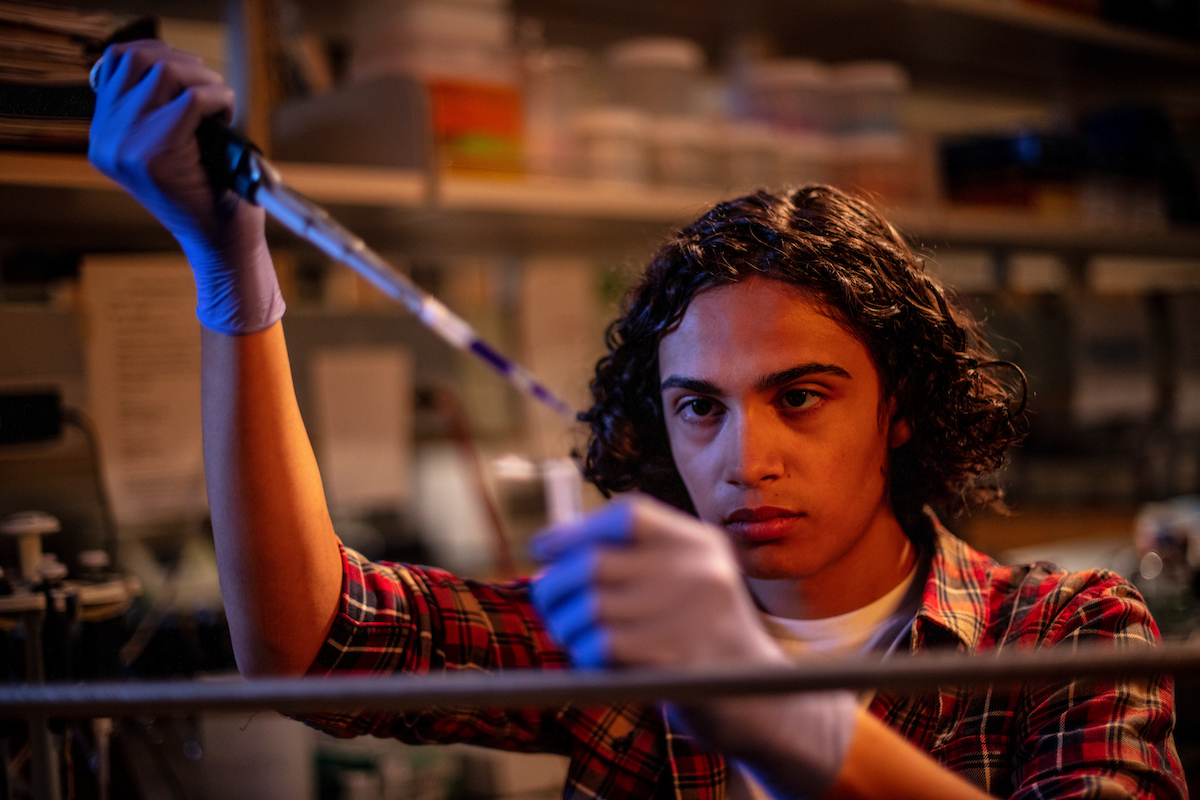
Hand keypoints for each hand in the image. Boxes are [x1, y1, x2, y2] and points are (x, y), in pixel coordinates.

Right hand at [88, 40, 283, 334]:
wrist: (220, 244)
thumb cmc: (209, 194)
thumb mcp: (172, 146)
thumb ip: (157, 108)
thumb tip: (171, 61)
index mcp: (104, 136)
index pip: (115, 62)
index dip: (159, 55)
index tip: (190, 74)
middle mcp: (106, 139)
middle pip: (137, 58)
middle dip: (183, 62)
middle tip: (210, 88)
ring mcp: (126, 145)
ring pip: (163, 72)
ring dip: (202, 78)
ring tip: (218, 104)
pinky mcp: (155, 152)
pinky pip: (191, 99)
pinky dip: (218, 98)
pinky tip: (226, 118)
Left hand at [530, 495, 858, 798]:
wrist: (763, 702)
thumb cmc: (704, 637)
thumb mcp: (688, 579)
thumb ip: (632, 557)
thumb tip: (550, 545)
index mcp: (700, 543)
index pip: (626, 515)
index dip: (575, 530)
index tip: (544, 549)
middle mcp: (699, 570)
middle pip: (594, 563)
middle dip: (556, 587)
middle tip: (551, 605)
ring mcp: (689, 615)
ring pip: (589, 608)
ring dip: (567, 627)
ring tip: (580, 638)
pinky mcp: (673, 660)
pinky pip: (599, 647)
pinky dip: (584, 656)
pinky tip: (599, 663)